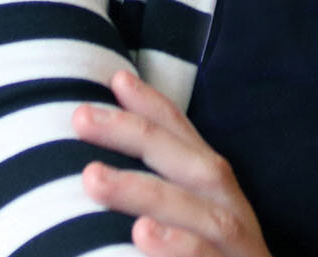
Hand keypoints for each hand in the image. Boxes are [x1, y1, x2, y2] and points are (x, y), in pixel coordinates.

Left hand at [72, 68, 270, 256]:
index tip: (114, 78)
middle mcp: (233, 213)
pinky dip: (178, 247)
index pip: (186, 140)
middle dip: (135, 133)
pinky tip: (141, 235)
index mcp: (217, 195)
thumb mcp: (192, 227)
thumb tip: (96, 173)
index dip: (154, 105)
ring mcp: (238, 248)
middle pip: (190, 162)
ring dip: (145, 190)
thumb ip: (162, 198)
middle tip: (79, 117)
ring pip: (199, 211)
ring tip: (92, 178)